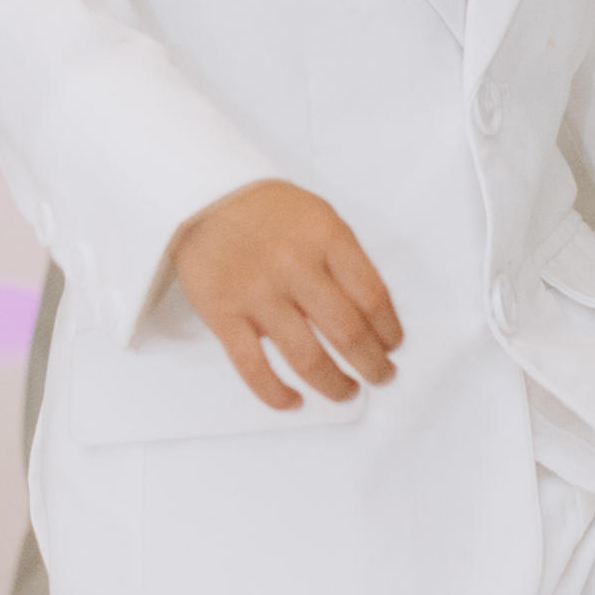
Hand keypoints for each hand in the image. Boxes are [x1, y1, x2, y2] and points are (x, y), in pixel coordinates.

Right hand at [172, 179, 403, 412]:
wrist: (201, 193)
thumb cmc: (265, 209)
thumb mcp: (319, 217)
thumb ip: (344, 261)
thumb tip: (371, 314)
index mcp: (327, 238)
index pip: (374, 296)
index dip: (389, 330)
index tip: (392, 344)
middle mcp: (296, 267)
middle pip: (348, 332)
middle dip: (373, 364)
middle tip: (381, 375)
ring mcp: (258, 294)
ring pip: (307, 358)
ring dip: (335, 385)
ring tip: (347, 391)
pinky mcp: (224, 315)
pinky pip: (254, 369)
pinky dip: (277, 394)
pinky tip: (294, 401)